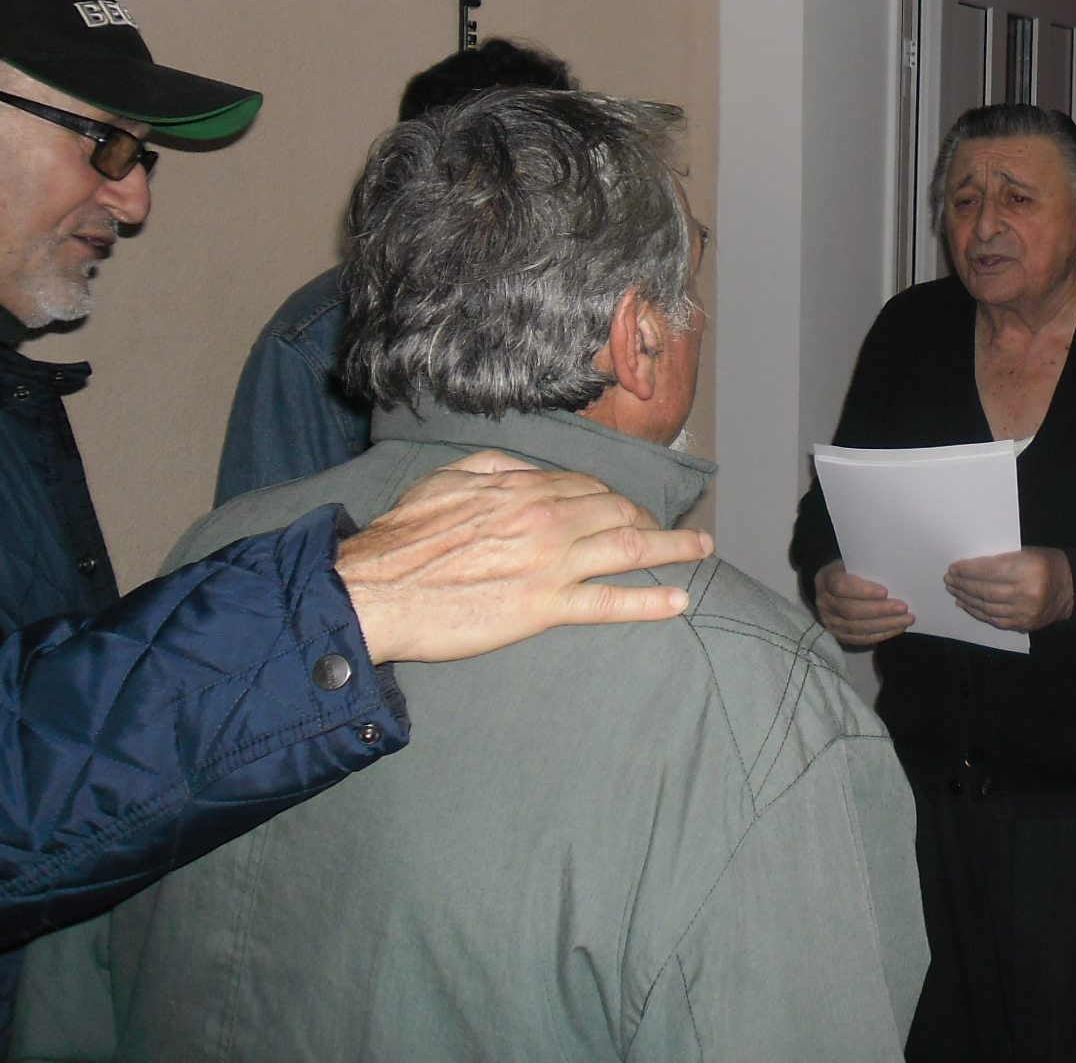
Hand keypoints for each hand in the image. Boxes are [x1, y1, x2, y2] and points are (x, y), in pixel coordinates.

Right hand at [337, 450, 713, 664]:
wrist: (374, 588)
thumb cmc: (404, 536)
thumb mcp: (448, 478)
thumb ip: (497, 467)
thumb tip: (531, 468)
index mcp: (526, 487)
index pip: (590, 488)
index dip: (616, 499)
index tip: (629, 510)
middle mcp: (548, 518)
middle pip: (620, 514)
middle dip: (653, 521)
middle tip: (672, 532)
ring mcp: (551, 563)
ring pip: (630, 549)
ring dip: (675, 548)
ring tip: (701, 551)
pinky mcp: (544, 607)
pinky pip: (610, 602)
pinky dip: (650, 601)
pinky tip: (680, 600)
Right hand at [813, 560, 914, 647]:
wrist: (834, 588)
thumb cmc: (851, 571)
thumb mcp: (853, 563)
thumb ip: (867, 568)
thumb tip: (895, 575)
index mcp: (826, 579)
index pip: (842, 586)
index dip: (863, 591)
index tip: (885, 591)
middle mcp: (824, 603)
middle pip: (852, 610)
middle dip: (880, 610)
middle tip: (903, 607)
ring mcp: (831, 622)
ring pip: (858, 627)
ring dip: (886, 624)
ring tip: (907, 619)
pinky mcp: (840, 635)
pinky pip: (861, 639)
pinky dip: (882, 634)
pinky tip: (898, 628)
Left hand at [944, 547, 1073, 631]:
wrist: (1071, 588)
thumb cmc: (1047, 563)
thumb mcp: (1027, 552)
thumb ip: (1002, 559)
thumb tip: (969, 566)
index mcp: (1028, 569)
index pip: (989, 571)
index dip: (968, 570)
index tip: (954, 568)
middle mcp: (1027, 592)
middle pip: (985, 590)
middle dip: (963, 584)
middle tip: (949, 579)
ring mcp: (1025, 612)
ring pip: (987, 606)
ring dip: (966, 598)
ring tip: (954, 590)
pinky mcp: (1023, 624)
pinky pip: (994, 619)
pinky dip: (978, 611)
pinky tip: (967, 604)